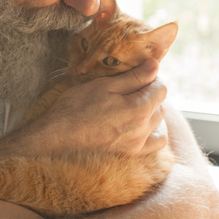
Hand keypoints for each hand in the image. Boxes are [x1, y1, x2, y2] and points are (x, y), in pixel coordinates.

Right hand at [35, 58, 168, 157]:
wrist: (58, 137)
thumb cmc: (77, 107)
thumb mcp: (105, 85)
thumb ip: (134, 76)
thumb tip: (155, 64)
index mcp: (139, 109)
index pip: (161, 88)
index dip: (150, 77)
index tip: (136, 74)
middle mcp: (143, 129)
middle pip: (160, 105)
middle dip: (150, 93)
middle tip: (130, 87)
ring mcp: (138, 144)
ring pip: (158, 123)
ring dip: (152, 111)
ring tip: (133, 105)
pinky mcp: (131, 154)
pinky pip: (156, 143)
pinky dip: (154, 132)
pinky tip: (141, 125)